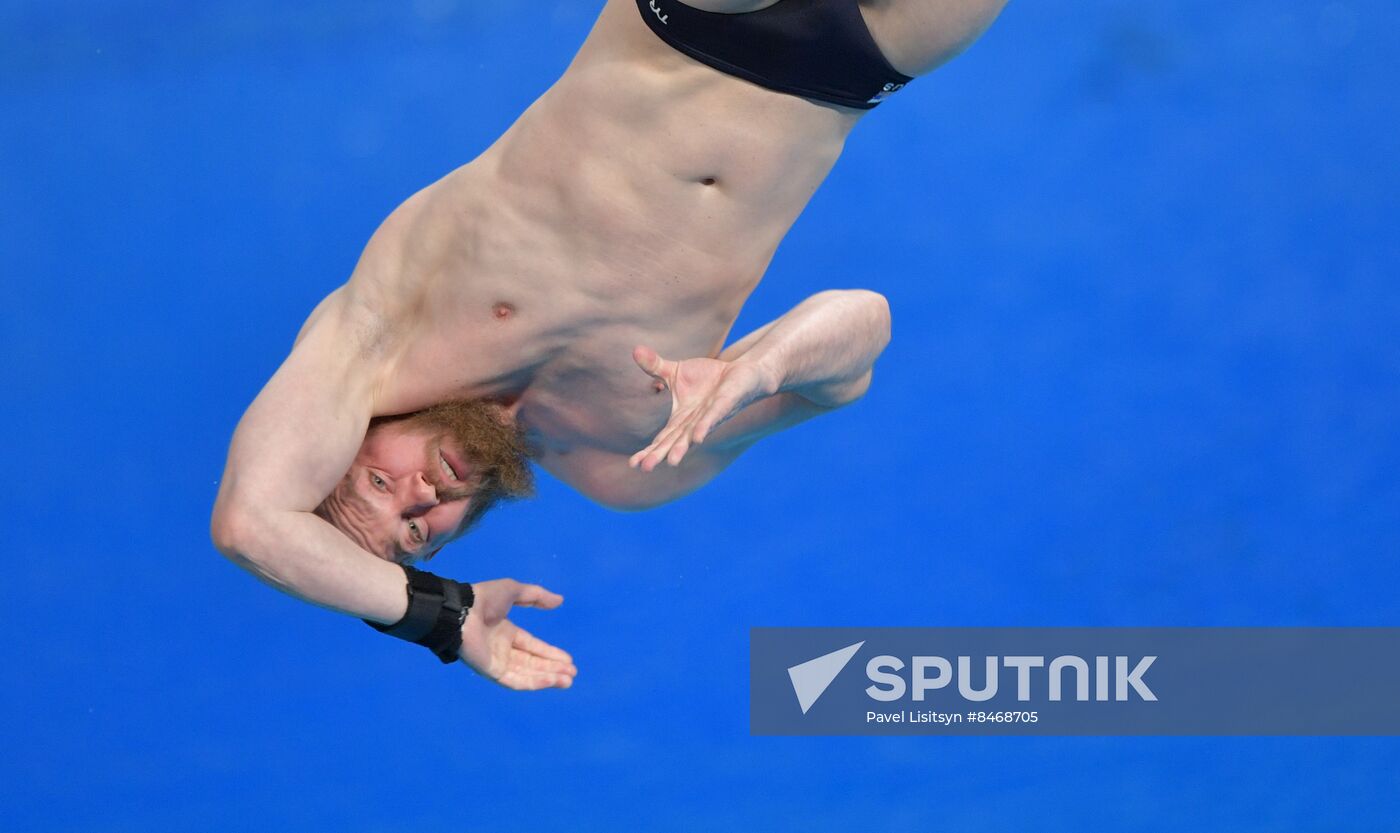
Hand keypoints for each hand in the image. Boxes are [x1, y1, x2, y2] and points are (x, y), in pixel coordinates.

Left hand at [458, 579, 576, 689]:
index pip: (532, 647)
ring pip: (527, 674)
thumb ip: (537, 596)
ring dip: (548, 678)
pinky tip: (550, 681)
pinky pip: (515, 680)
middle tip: (572, 673)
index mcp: (506, 633)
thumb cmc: (484, 599)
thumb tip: (560, 600)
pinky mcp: (491, 672)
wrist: (462, 610)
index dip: (550, 653)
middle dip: (552, 668)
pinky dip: (534, 682)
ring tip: (567, 681)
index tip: (568, 659)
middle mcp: (502, 649)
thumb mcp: (515, 591)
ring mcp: (496, 662)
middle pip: (532, 663)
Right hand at [629, 344, 777, 470]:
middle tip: (645, 469)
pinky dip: (705, 427)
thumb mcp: (676, 371)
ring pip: (693, 435)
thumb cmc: (708, 379)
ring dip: (682, 448)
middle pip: (674, 441)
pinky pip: (714, 416)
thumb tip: (635, 350)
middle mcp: (694, 423)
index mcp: (680, 419)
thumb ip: (655, 366)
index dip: (649, 450)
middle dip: (660, 454)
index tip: (633, 464)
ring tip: (671, 462)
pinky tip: (697, 437)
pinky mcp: (726, 404)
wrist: (742, 374)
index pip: (662, 438)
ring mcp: (710, 416)